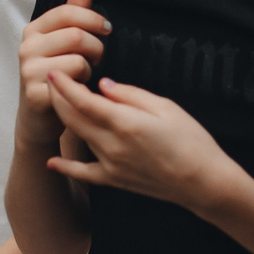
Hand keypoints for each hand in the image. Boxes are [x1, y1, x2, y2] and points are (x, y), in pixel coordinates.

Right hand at [17, 0, 105, 146]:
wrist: (39, 118)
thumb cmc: (57, 76)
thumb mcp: (63, 44)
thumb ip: (73, 16)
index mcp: (33, 30)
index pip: (67, 12)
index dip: (92, 18)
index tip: (107, 29)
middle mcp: (26, 47)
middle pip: (76, 35)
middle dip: (97, 47)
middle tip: (98, 58)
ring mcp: (28, 71)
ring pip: (78, 60)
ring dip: (90, 69)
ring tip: (85, 75)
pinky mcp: (35, 94)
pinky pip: (73, 82)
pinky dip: (84, 85)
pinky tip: (79, 89)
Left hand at [45, 73, 235, 212]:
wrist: (203, 182)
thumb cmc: (191, 141)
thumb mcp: (165, 107)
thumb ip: (130, 94)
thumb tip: (103, 85)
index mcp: (125, 123)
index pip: (83, 100)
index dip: (64, 85)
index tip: (53, 72)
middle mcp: (112, 145)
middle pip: (72, 118)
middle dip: (58, 98)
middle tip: (50, 82)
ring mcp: (111, 165)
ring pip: (77, 138)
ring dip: (65, 120)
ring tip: (58, 104)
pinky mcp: (115, 180)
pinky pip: (84, 173)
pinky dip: (66, 167)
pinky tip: (52, 162)